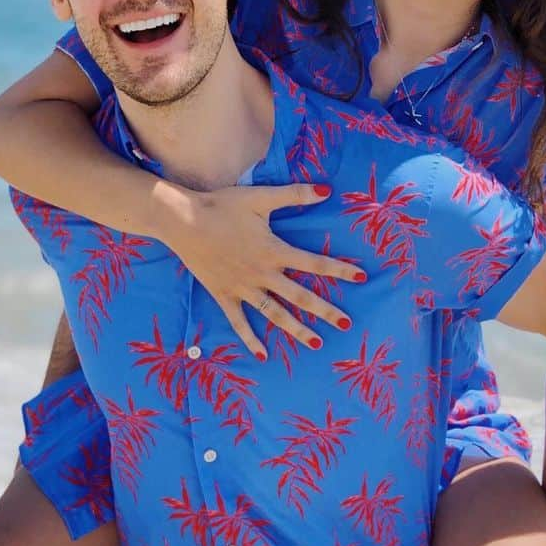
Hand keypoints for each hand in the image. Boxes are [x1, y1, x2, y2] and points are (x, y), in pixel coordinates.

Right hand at [153, 182, 365, 357]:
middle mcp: (262, 274)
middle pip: (300, 297)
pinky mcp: (224, 295)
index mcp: (274, 251)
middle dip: (326, 311)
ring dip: (297, 330)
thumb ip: (294, 195)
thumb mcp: (260, 198)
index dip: (340, 270)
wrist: (182, 221)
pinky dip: (250, 339)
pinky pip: (239, 322)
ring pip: (275, 314)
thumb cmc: (222, 206)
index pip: (314, 264)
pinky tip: (263, 354)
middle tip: (346, 324)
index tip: (362, 277)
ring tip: (317, 344)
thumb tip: (326, 190)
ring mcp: (243, 288)